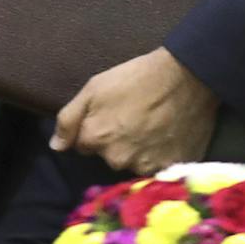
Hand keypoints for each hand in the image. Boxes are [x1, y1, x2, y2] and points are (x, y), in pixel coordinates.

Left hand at [51, 46, 218, 175]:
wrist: (188, 75)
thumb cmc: (138, 76)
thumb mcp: (94, 87)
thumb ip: (69, 119)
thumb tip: (56, 147)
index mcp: (96, 139)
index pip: (85, 145)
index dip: (98, 129)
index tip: (113, 114)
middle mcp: (118, 160)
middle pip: (111, 157)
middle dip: (119, 143)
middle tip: (136, 119)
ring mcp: (147, 166)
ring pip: (136, 164)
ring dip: (141, 151)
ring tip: (155, 127)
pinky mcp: (172, 167)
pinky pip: (161, 168)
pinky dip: (163, 156)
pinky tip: (169, 137)